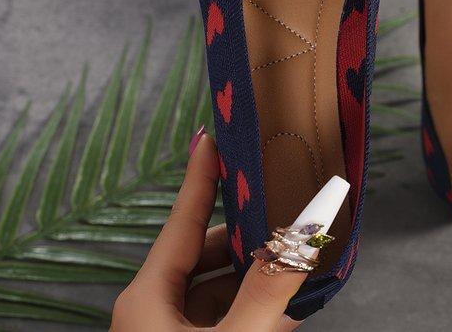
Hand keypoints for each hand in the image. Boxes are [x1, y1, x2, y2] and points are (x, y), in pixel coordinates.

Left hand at [110, 133, 305, 330]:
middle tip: (285, 217)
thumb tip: (305, 236)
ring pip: (215, 290)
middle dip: (247, 238)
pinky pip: (219, 320)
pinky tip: (285, 312)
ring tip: (296, 269)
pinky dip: (250, 310)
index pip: (181, 221)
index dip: (200, 177)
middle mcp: (150, 312)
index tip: (210, 138)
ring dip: (254, 280)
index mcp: (147, 299)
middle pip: (204, 254)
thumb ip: (268, 289)